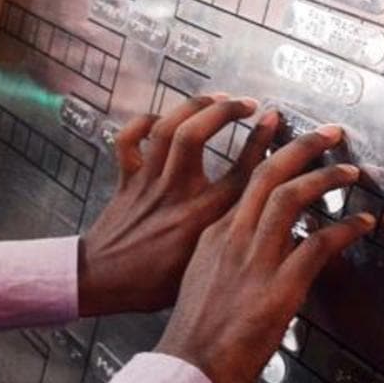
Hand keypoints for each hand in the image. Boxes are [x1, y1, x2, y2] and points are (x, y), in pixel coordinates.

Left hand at [78, 95, 278, 316]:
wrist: (103, 283)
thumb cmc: (152, 285)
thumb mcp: (205, 269)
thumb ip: (234, 244)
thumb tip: (270, 232)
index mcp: (201, 218)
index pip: (243, 172)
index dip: (266, 144)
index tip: (280, 124)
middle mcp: (175, 193)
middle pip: (197, 136)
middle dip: (226, 111)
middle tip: (251, 105)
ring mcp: (148, 182)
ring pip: (166, 130)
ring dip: (192, 107)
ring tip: (217, 98)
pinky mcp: (126, 179)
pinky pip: (128, 141)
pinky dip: (141, 123)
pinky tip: (162, 116)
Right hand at [154, 126, 375, 382]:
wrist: (188, 366)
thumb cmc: (193, 332)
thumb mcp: (199, 279)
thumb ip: (226, 256)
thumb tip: (251, 249)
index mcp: (212, 234)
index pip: (244, 180)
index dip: (268, 151)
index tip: (281, 131)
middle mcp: (232, 237)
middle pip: (268, 175)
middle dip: (302, 147)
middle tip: (328, 133)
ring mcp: (254, 260)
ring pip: (291, 198)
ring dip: (325, 179)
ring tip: (349, 171)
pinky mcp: (279, 287)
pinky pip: (318, 245)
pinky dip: (345, 229)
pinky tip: (362, 223)